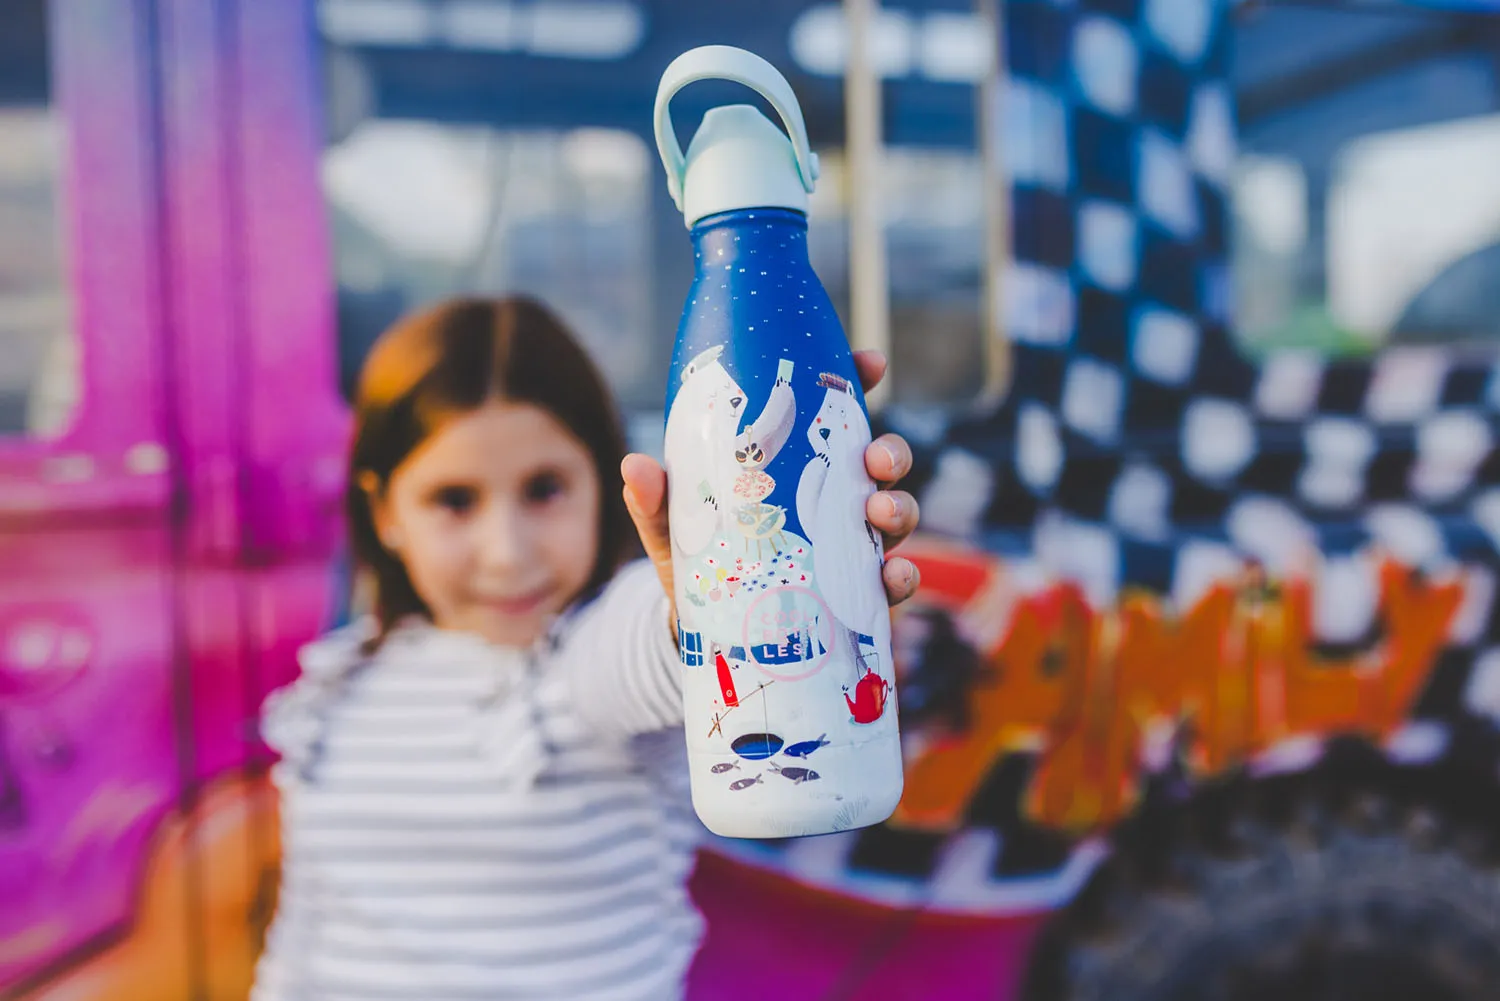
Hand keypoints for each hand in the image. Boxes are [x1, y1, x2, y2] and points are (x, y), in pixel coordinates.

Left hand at [622, 350, 921, 633]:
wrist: (707, 633)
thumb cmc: (699, 560)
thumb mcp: (675, 527)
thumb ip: (658, 500)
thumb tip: (635, 465)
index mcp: (799, 466)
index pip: (836, 414)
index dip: (858, 381)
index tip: (870, 362)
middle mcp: (835, 499)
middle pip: (879, 463)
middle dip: (889, 453)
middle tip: (875, 459)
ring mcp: (852, 545)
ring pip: (894, 515)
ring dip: (898, 509)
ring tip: (878, 514)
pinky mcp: (857, 593)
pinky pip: (892, 581)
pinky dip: (902, 578)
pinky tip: (890, 578)